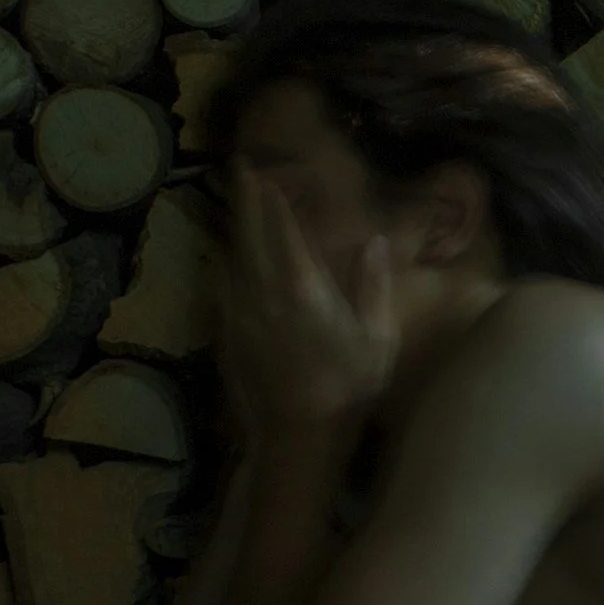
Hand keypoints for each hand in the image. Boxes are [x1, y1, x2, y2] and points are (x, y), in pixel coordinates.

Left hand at [220, 168, 399, 433]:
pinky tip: (231, 257)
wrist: (298, 437)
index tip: (268, 172)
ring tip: (239, 203)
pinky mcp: (229, 333)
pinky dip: (228, 262)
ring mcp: (241, 313)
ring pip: (233, 256)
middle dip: (246, 198)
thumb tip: (376, 241)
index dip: (274, 198)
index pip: (284, 229)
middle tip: (241, 167)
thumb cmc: (349, 390)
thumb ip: (375, 285)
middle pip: (250, 234)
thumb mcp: (378, 338)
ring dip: (236, 226)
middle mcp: (265, 292)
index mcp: (304, 289)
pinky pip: (225, 286)